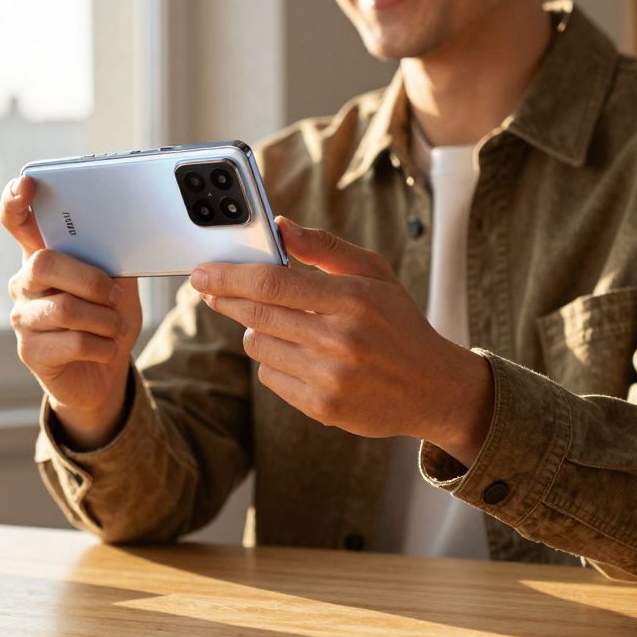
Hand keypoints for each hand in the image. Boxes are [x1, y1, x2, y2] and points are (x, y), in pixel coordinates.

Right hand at [0, 176, 142, 449]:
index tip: (26, 184)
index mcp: (42, 258)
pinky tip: (106, 348)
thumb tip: (125, 235)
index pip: (16, 222)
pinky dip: (102, 345)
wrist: (102, 374)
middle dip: (90, 279)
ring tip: (116, 326)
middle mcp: (24, 283)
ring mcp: (23, 317)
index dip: (16, 201)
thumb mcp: (117, 285)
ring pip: (64, 307)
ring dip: (104, 319)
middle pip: (44, 263)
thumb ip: (113, 259)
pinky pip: (73, 341)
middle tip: (114, 294)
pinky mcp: (30, 351)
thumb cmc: (106, 322)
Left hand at [190, 216, 492, 465]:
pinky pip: (270, 378)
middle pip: (256, 314)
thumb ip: (325, 248)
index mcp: (354, 299)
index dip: (230, 276)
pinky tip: (299, 356)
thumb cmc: (398, 323)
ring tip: (283, 325)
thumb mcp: (374, 274)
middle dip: (226, 299)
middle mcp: (341, 340)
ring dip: (257, 331)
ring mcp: (331, 377)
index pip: (274, 283)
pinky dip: (274, 362)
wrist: (433, 388)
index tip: (203, 272)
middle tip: (211, 289)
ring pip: (257, 347)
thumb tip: (281, 228)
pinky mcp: (322, 408)